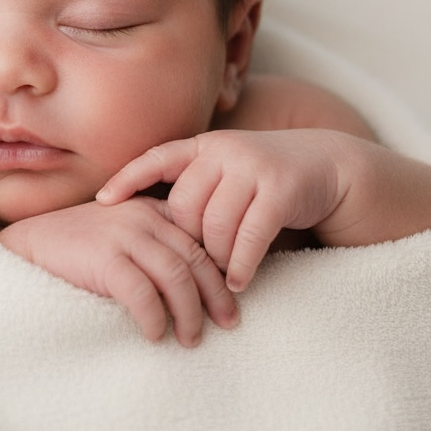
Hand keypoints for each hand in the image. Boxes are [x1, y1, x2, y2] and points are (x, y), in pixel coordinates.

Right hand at [0, 198, 238, 346]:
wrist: (25, 247)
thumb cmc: (75, 251)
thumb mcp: (119, 237)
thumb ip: (151, 248)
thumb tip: (192, 289)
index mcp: (149, 210)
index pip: (198, 240)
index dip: (219, 273)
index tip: (231, 302)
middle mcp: (141, 217)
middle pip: (195, 258)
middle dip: (215, 296)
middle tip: (228, 324)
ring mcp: (122, 235)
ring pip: (176, 276)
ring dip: (189, 313)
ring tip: (190, 339)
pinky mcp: (103, 258)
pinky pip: (143, 293)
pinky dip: (155, 318)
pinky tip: (156, 335)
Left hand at [97, 130, 348, 292]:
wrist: (328, 166)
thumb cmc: (265, 180)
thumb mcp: (227, 172)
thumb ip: (195, 187)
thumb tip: (146, 226)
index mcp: (205, 146)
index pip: (157, 157)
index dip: (128, 178)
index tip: (102, 202)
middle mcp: (225, 151)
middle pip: (184, 206)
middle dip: (187, 241)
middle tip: (195, 265)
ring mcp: (253, 167)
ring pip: (215, 225)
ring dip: (215, 260)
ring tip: (219, 278)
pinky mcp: (281, 189)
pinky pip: (250, 236)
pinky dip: (241, 265)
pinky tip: (239, 284)